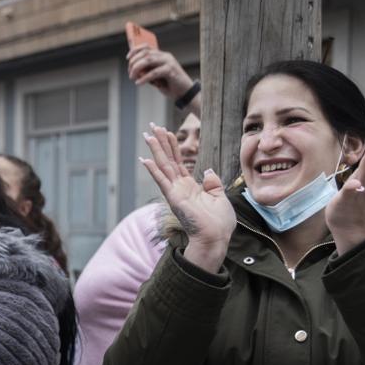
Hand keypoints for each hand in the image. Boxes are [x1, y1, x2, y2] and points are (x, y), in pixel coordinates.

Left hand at [128, 46, 197, 107]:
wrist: (184, 92)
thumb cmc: (170, 85)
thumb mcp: (156, 77)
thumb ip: (147, 71)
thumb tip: (134, 71)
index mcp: (161, 56)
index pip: (146, 47)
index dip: (135, 50)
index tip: (128, 58)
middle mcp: (165, 56)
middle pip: (145, 54)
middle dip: (134, 63)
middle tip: (130, 74)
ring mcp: (168, 62)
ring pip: (148, 60)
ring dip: (137, 68)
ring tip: (132, 77)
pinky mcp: (171, 71)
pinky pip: (154, 72)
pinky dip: (144, 78)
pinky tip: (139, 82)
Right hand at [140, 123, 235, 272]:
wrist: (216, 238)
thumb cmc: (219, 222)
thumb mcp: (220, 197)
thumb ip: (212, 183)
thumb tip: (208, 171)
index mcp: (190, 186)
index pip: (179, 162)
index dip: (173, 146)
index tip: (167, 131)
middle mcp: (180, 187)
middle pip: (168, 159)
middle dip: (160, 142)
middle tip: (151, 126)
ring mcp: (175, 192)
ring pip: (163, 166)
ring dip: (155, 150)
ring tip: (147, 135)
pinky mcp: (174, 198)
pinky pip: (162, 181)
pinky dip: (153, 171)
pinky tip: (144, 160)